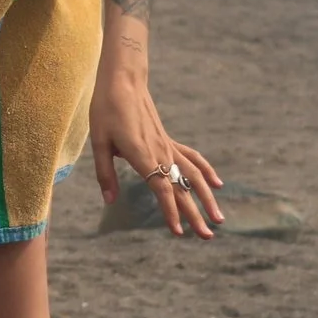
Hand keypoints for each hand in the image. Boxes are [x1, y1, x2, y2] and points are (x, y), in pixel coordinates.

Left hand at [90, 73, 223, 239]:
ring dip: (207, 198)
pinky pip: (192, 158)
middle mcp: (160, 152)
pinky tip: (218, 184)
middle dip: (195, 214)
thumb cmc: (106, 110)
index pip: (161, 189)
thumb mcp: (98, 142)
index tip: (179, 232)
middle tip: (207, 236)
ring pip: (193, 175)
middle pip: (181, 188)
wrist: (123, 80)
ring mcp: (167, 146)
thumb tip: (109, 202)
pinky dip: (206, 171)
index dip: (170, 211)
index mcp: (141, 155)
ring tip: (219, 218)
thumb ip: (105, 173)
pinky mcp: (168, 140)